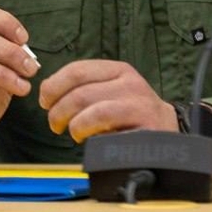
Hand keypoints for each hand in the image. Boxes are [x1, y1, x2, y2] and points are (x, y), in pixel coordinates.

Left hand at [38, 60, 176, 142]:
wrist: (166, 130)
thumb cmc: (130, 112)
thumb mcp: (110, 90)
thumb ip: (82, 87)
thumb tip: (47, 93)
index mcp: (118, 69)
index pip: (77, 70)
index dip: (54, 87)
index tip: (45, 101)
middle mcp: (130, 84)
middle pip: (80, 94)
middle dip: (59, 112)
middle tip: (55, 124)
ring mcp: (139, 106)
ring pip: (93, 113)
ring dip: (75, 127)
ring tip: (74, 134)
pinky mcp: (145, 130)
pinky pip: (110, 135)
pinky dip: (94, 140)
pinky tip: (93, 142)